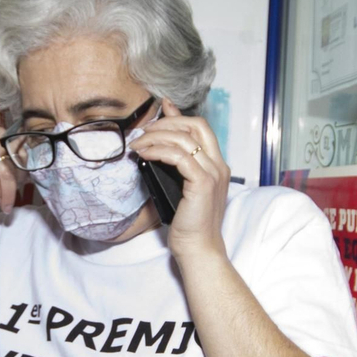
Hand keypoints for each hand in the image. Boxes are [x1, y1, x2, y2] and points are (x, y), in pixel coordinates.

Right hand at [0, 127, 18, 213]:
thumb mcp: (4, 173)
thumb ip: (16, 170)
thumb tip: (31, 178)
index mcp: (8, 138)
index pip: (24, 153)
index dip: (25, 172)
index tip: (22, 187)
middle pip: (15, 163)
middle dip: (15, 186)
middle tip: (11, 203)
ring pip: (4, 171)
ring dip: (6, 192)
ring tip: (4, 206)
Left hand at [129, 100, 229, 260]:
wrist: (198, 248)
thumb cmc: (189, 224)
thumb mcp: (181, 189)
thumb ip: (176, 168)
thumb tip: (156, 150)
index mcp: (216, 166)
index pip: (200, 128)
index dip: (179, 115)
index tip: (161, 108)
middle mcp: (218, 166)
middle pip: (195, 126)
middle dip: (166, 123)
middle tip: (143, 132)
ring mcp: (213, 174)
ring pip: (184, 139)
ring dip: (157, 137)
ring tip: (138, 145)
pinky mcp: (202, 184)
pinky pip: (179, 157)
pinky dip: (160, 151)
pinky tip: (146, 155)